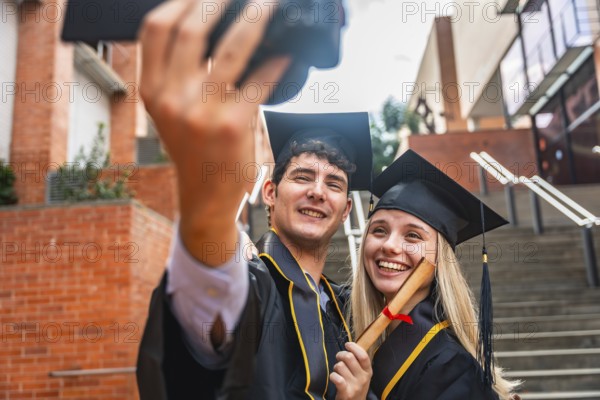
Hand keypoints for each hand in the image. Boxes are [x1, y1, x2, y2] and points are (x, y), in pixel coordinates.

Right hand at [138, 0, 288, 265]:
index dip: (180, 0)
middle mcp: (172, 98)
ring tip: (269, 4)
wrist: (204, 197)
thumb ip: (176, 75)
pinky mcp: (235, 124)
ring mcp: (203, 112)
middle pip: (192, 29)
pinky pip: (261, 80)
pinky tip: (286, 55)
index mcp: (152, 91)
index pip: (156, 28)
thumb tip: (209, 30)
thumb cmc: (192, 151)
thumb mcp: (170, 112)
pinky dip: (276, 63)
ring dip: (256, 18)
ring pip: (232, 47)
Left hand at [330, 342, 371, 399]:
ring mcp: (355, 386)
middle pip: (349, 357)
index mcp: (368, 371)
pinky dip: (333, 376)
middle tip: (339, 358)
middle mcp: (363, 378)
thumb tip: (349, 344)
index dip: (354, 347)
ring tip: (338, 372)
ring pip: (340, 366)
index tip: (347, 345)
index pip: (363, 355)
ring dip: (336, 367)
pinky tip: (334, 378)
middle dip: (340, 355)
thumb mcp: (361, 374)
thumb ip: (358, 361)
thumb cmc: (356, 385)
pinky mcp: (346, 393)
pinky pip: (337, 378)